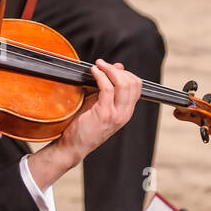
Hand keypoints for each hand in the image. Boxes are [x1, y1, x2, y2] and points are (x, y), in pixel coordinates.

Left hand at [27, 58, 141, 189]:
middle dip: (117, 69)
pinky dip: (101, 76)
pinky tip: (94, 72)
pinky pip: (107, 88)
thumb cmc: (83, 126)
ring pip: (123, 84)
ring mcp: (116, 114)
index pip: (137, 86)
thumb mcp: (99, 103)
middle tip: (103, 64)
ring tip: (99, 65)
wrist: (74, 146)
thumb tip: (117, 67)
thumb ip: (109, 87)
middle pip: (133, 83)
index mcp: (126, 111)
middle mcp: (125, 113)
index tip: (111, 67)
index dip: (125, 73)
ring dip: (110, 70)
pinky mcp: (104, 113)